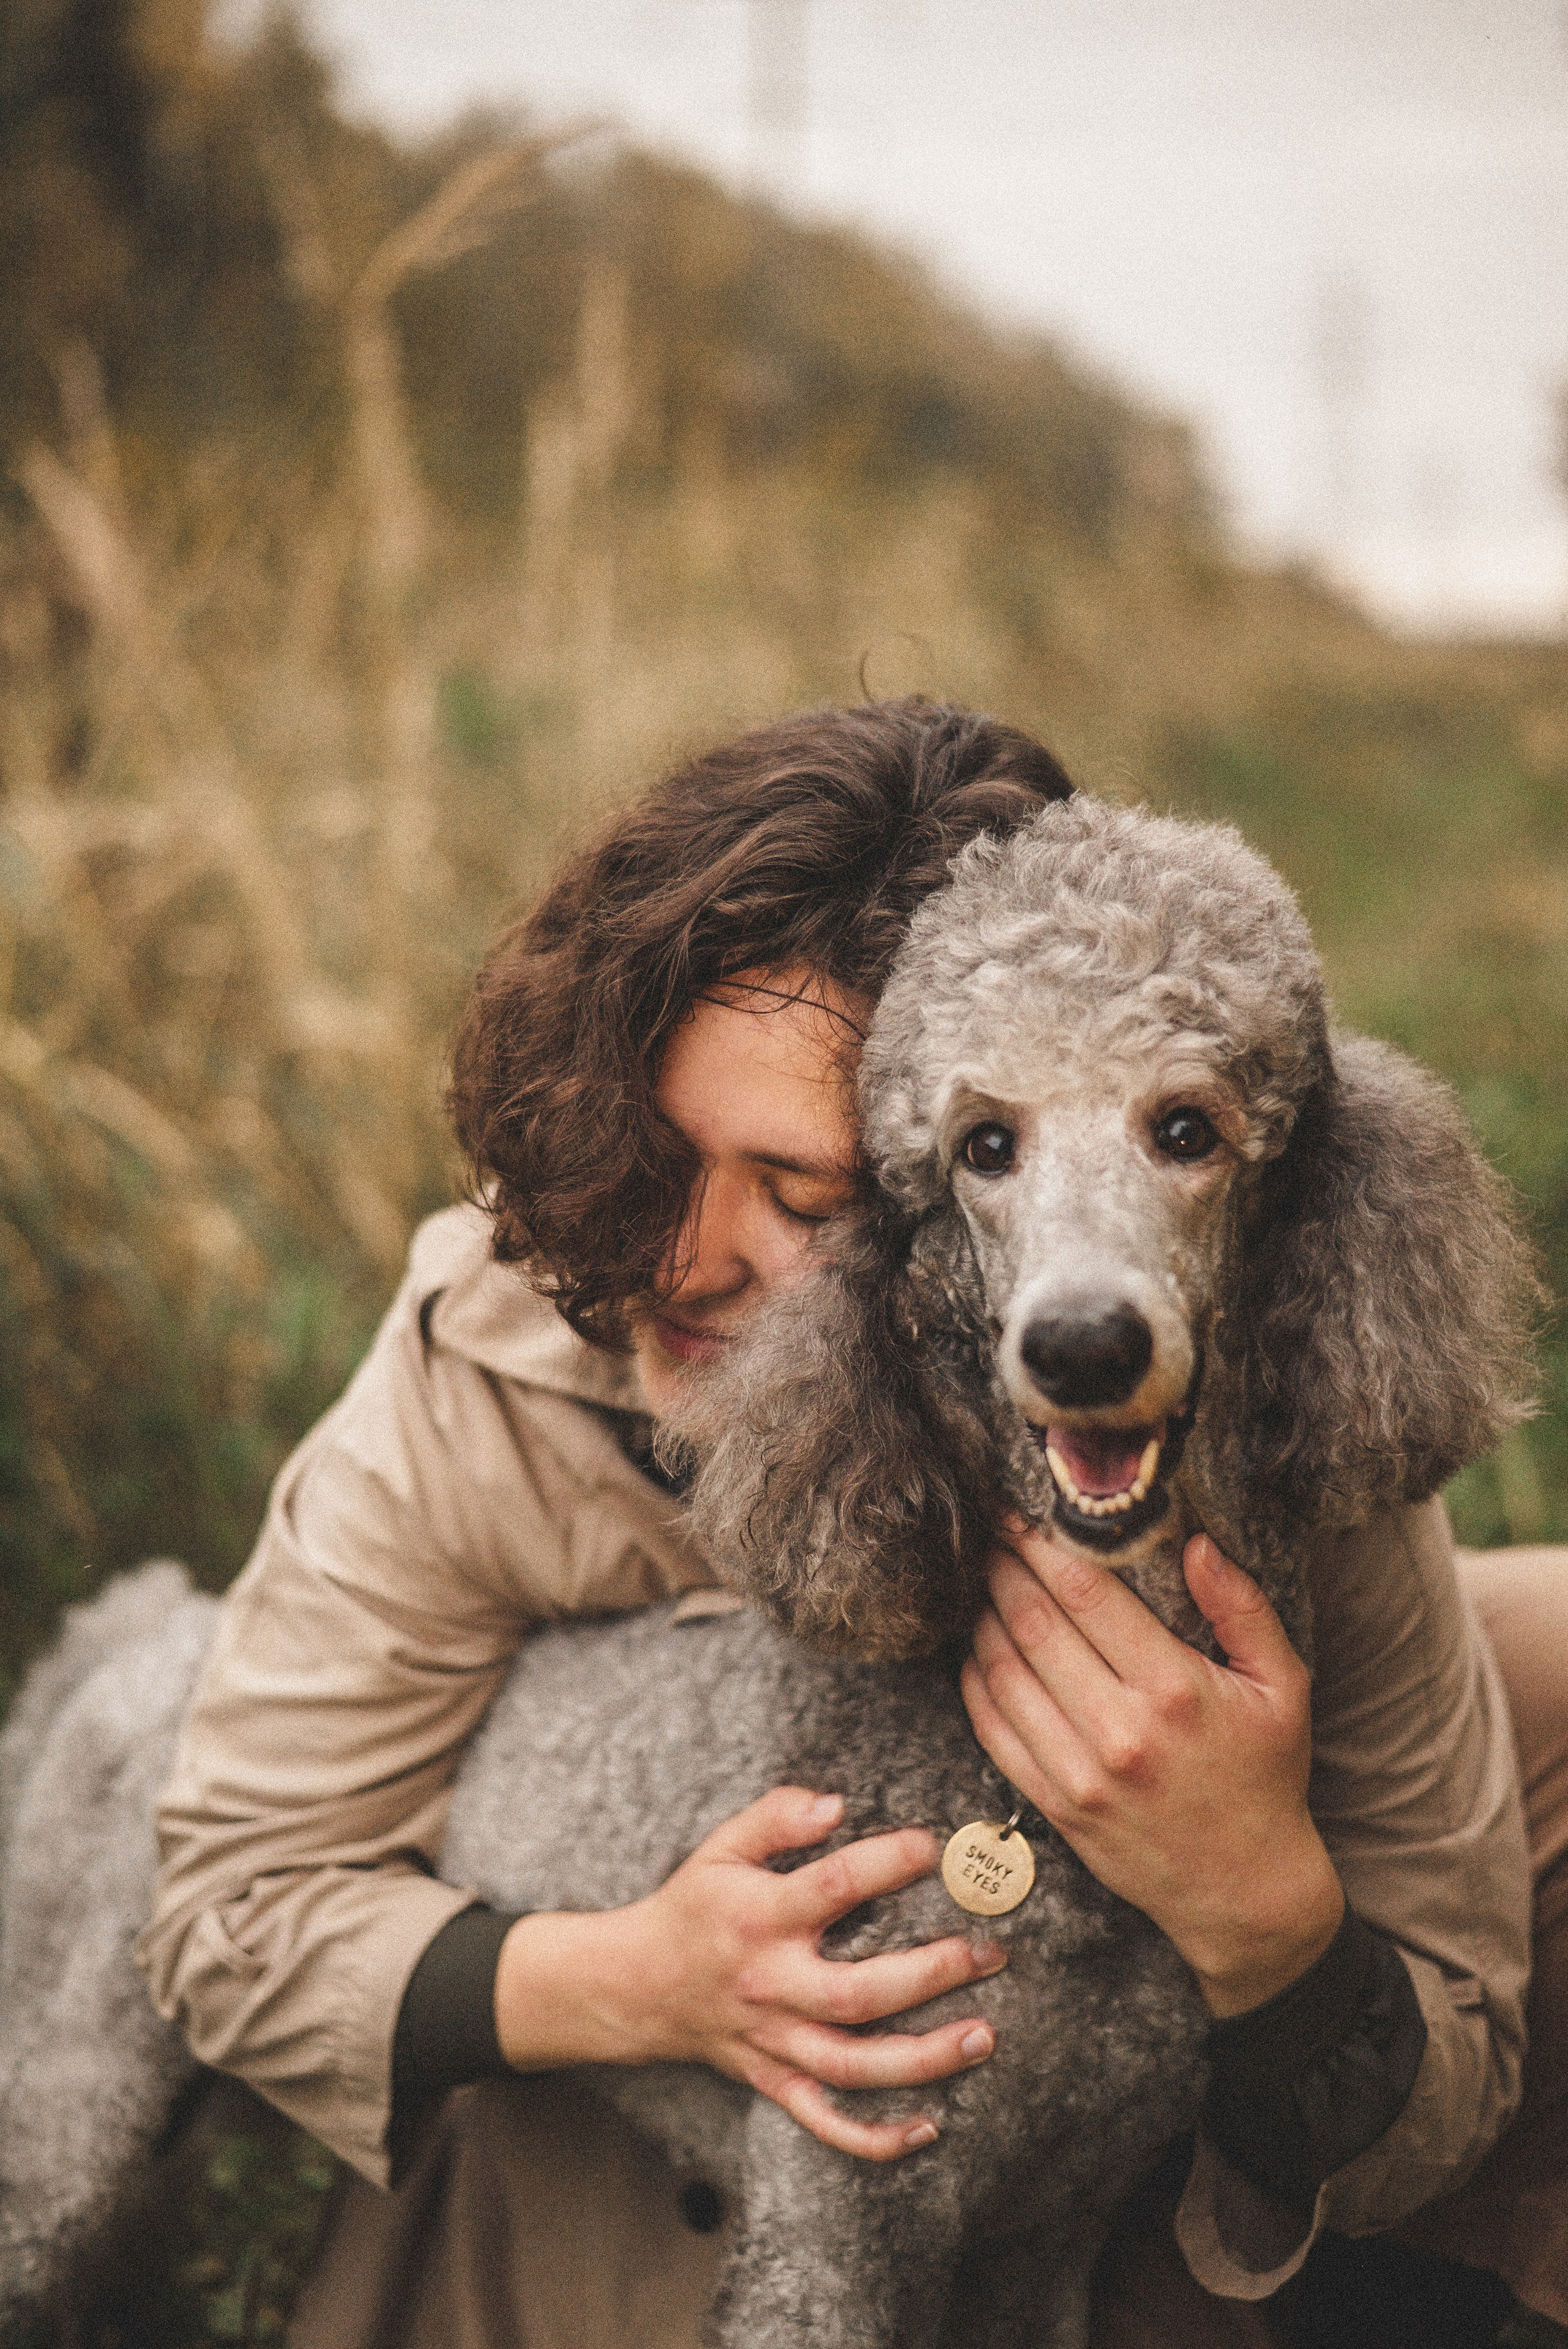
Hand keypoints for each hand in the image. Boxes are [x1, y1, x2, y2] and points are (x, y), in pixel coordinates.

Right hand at [494, 1786, 1006, 2159]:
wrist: (635, 1985)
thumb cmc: (692, 1907)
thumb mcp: (721, 1847)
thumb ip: (776, 1817)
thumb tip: (836, 1804)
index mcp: (759, 1918)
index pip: (832, 1887)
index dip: (887, 1864)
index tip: (934, 1846)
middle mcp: (771, 1985)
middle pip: (859, 1993)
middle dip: (931, 1975)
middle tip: (990, 1953)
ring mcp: (773, 2041)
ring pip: (853, 2064)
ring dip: (923, 2058)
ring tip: (982, 2036)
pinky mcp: (772, 2080)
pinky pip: (826, 2118)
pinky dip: (874, 2135)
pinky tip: (927, 2127)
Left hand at [960, 1521, 1343, 2017]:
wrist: (1246, 1892)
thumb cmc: (1266, 1777)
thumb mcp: (1282, 1687)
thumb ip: (1243, 1609)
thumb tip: (1198, 1543)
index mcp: (1173, 1689)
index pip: (1084, 1592)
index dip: (1040, 1542)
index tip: (1017, 1510)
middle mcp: (1118, 1730)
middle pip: (1032, 1623)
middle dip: (1002, 1568)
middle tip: (989, 1534)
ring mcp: (1079, 1774)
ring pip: (1003, 1672)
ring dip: (982, 1618)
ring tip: (980, 1583)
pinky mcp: (1054, 1806)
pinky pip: (993, 1731)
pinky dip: (975, 1682)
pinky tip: (976, 1651)